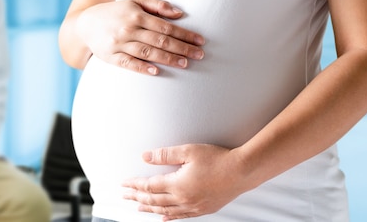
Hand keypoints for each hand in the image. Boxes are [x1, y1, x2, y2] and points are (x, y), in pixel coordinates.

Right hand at [76, 0, 204, 74]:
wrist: (85, 25)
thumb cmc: (116, 12)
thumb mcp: (134, 1)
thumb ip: (157, 5)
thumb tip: (180, 13)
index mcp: (136, 14)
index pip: (166, 27)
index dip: (184, 34)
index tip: (200, 41)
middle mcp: (128, 29)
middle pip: (160, 41)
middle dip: (182, 48)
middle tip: (200, 55)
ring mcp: (119, 44)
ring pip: (147, 52)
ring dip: (168, 59)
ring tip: (185, 64)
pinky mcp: (110, 57)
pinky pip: (128, 64)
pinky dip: (142, 67)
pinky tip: (156, 71)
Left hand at [122, 144, 251, 220]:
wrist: (242, 171)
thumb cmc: (218, 159)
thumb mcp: (189, 151)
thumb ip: (165, 155)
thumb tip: (146, 156)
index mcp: (177, 185)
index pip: (149, 187)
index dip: (135, 185)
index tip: (124, 184)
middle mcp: (183, 199)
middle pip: (154, 200)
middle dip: (137, 198)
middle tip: (125, 197)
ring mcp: (193, 207)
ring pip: (165, 211)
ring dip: (150, 209)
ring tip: (138, 208)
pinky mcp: (203, 209)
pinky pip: (181, 216)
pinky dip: (169, 217)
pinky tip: (164, 217)